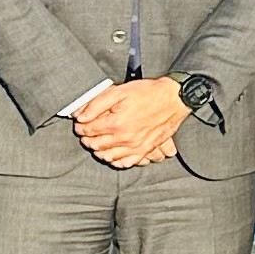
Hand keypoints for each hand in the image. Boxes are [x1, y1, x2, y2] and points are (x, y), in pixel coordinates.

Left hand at [73, 78, 187, 168]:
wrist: (174, 99)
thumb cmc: (149, 93)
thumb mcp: (119, 91)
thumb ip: (96, 104)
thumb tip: (80, 116)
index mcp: (116, 123)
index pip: (88, 130)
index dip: (80, 126)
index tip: (80, 123)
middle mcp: (125, 139)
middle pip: (95, 145)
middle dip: (87, 138)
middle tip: (87, 132)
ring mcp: (136, 147)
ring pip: (108, 156)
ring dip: (98, 150)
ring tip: (98, 142)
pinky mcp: (145, 150)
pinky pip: (126, 163)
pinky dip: (116, 161)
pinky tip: (113, 153)